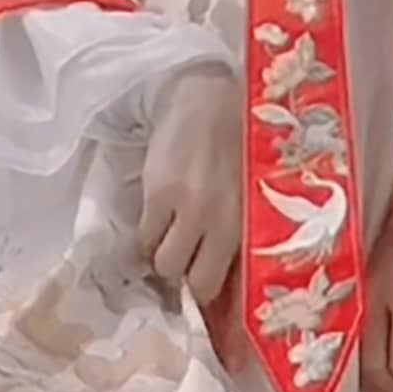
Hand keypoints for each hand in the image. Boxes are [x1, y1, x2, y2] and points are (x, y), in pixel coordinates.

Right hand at [139, 64, 242, 308]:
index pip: (221, 283)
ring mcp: (189, 208)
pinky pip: (145, 236)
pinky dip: (146, 235)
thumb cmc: (234, 149)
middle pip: (191, 281)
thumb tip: (218, 280)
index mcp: (247, 224)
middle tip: (181, 257)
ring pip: (164, 263)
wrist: (207, 99)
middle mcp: (221, 221)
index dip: (206, 292)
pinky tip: (155, 217)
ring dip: (161, 256)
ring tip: (166, 236)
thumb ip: (235, 233)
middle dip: (184, 275)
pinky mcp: (159, 193)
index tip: (198, 284)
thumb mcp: (247, 196)